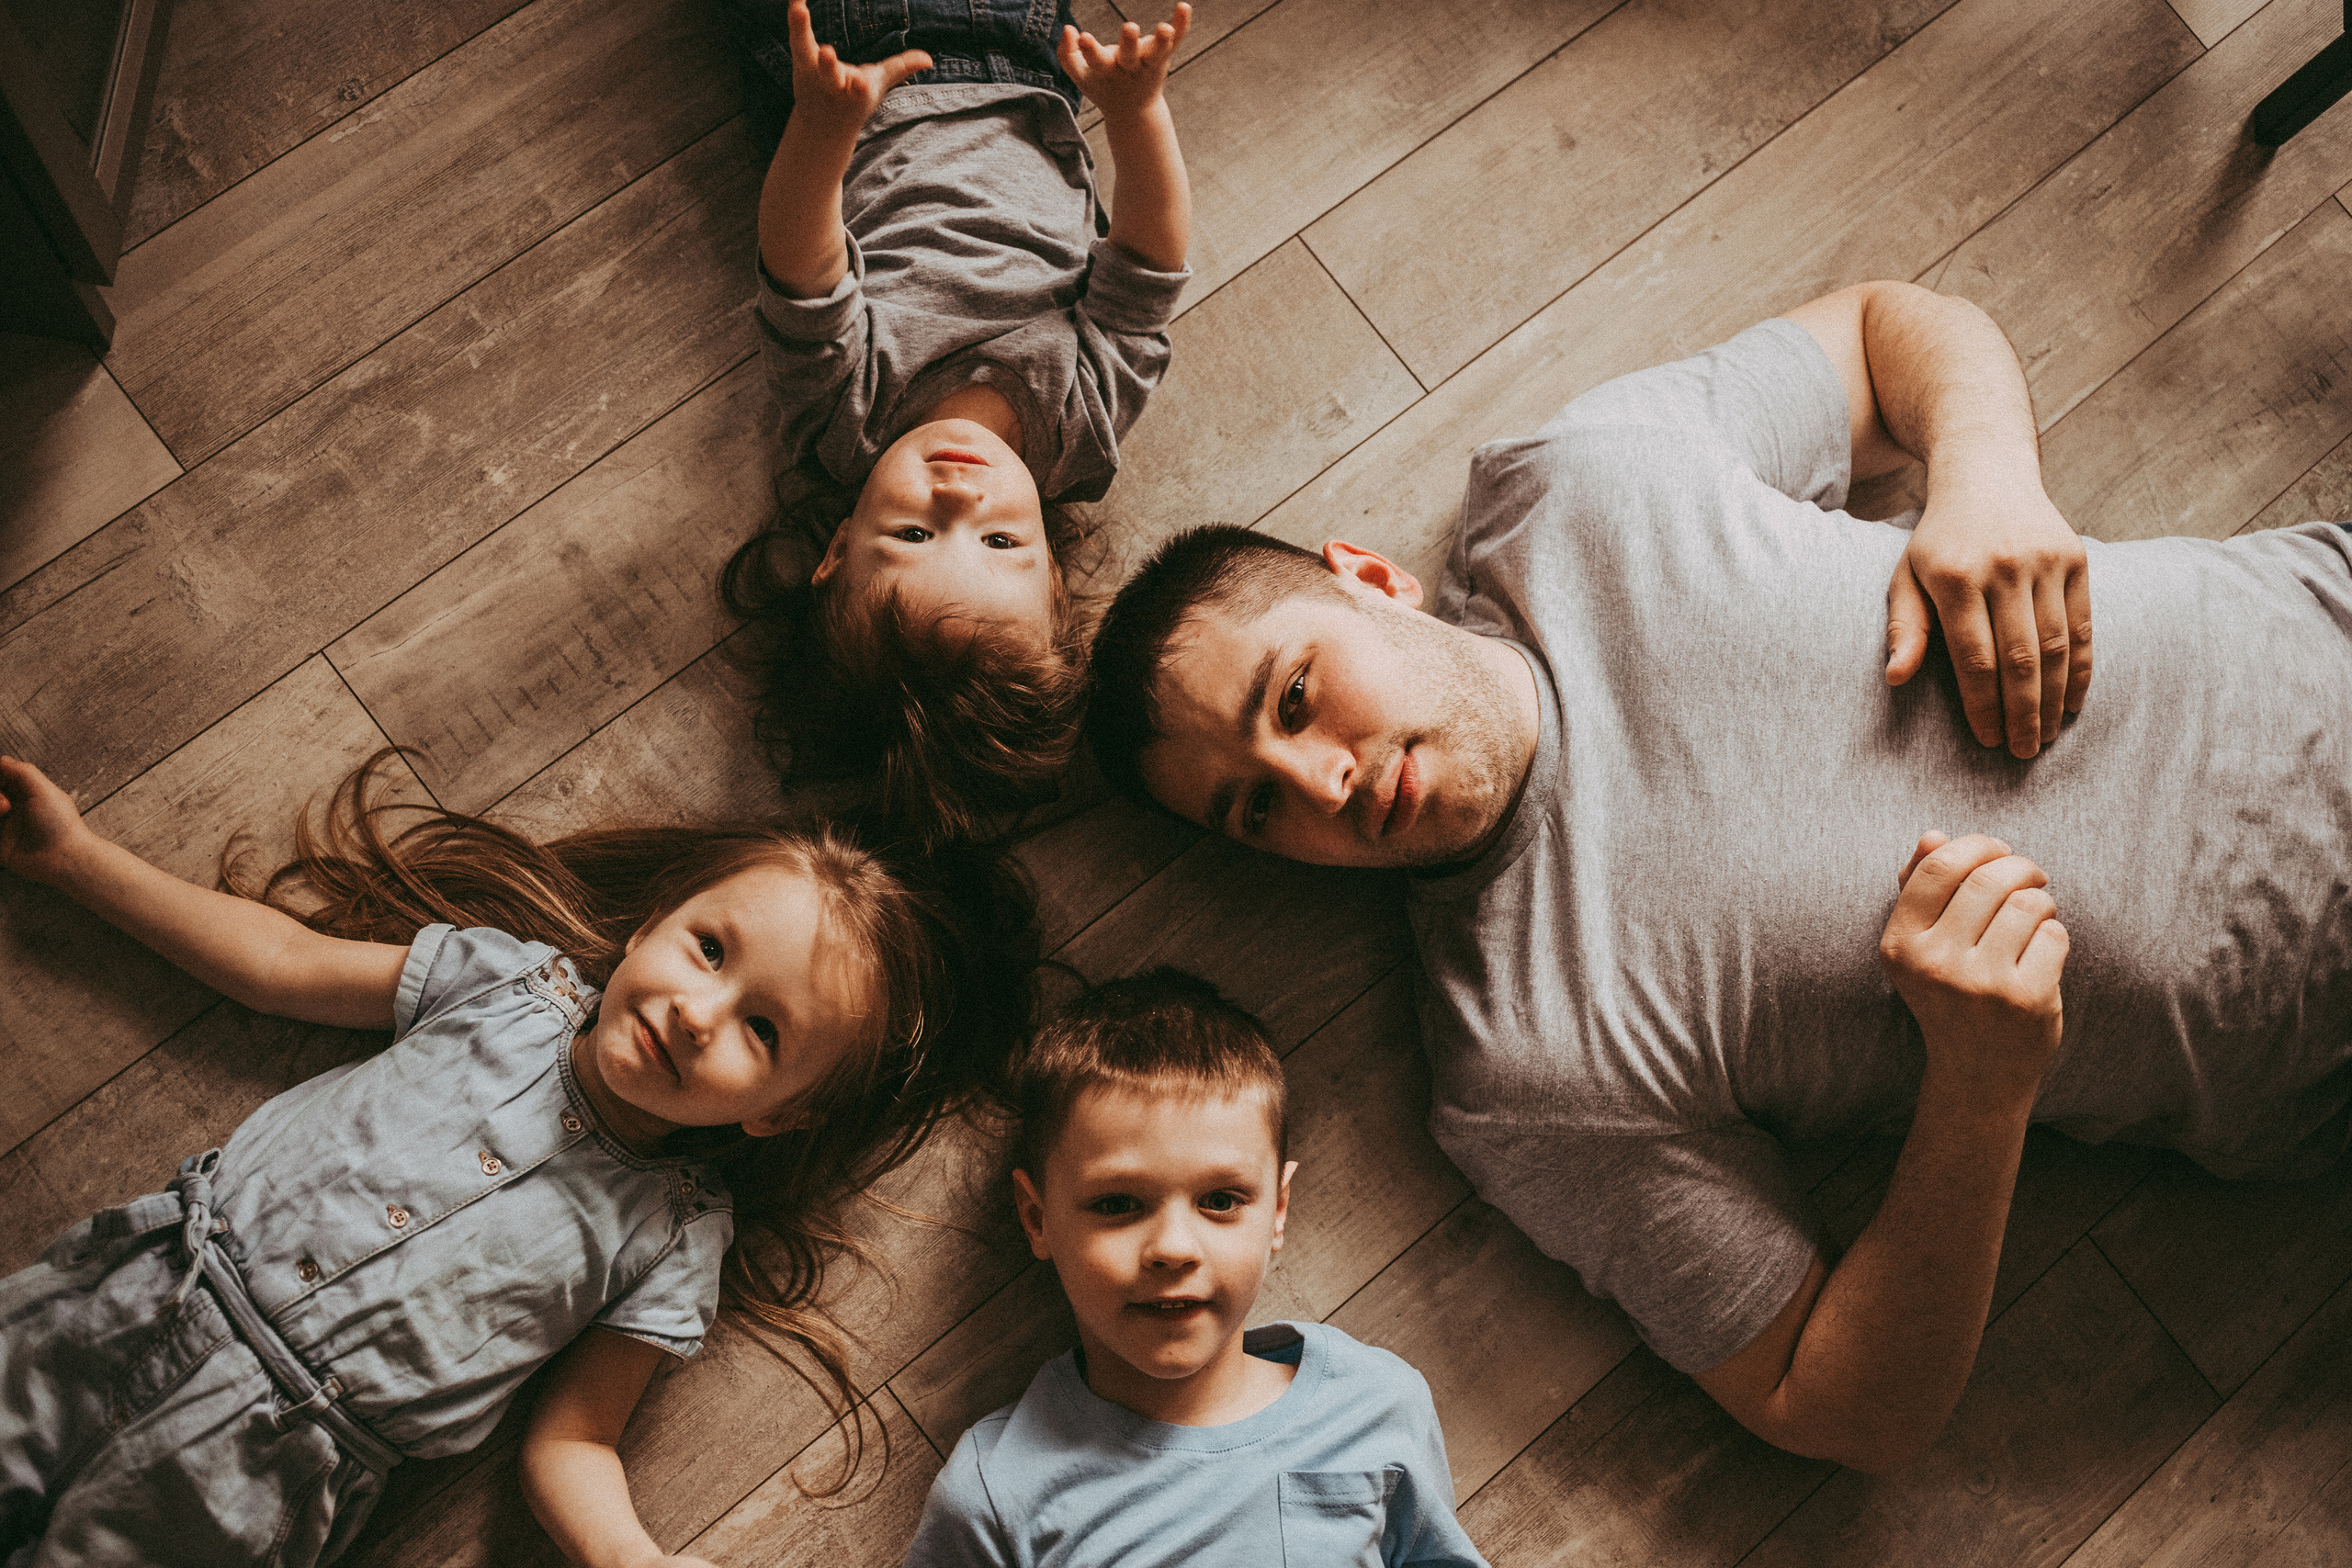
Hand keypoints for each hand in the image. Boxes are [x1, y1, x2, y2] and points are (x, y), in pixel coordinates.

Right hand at [0, 755, 99, 886]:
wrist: (64, 859)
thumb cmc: (59, 823)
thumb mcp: (44, 790)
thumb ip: (22, 772)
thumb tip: (1, 760)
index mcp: (26, 791)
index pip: (0, 775)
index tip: (1, 785)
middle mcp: (14, 806)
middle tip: (5, 806)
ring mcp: (6, 826)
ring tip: (4, 812)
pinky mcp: (0, 845)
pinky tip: (1, 830)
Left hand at [786, 0, 931, 133]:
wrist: (821, 122)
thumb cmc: (854, 99)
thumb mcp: (878, 85)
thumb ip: (900, 68)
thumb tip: (928, 58)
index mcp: (855, 94)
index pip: (859, 92)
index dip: (860, 87)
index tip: (861, 83)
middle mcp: (831, 85)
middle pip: (829, 76)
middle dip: (828, 66)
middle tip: (826, 52)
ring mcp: (812, 73)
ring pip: (806, 53)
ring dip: (801, 30)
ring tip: (799, 8)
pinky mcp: (799, 59)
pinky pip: (797, 35)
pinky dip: (796, 16)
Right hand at [1058, 3, 1190, 120]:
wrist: (1132, 112)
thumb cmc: (1102, 85)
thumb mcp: (1079, 74)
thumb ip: (1067, 54)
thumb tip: (1068, 29)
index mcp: (1105, 71)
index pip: (1095, 60)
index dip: (1089, 50)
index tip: (1083, 38)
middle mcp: (1128, 68)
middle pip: (1129, 56)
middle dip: (1129, 42)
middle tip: (1129, 27)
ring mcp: (1147, 64)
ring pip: (1156, 53)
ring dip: (1162, 40)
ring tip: (1166, 27)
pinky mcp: (1162, 59)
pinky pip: (1175, 42)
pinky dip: (1181, 25)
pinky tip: (1184, 7)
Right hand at [1879, 831, 2067, 1101]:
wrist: (1977, 1074)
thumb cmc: (1951, 996)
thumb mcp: (1921, 947)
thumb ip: (1919, 890)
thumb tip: (1932, 836)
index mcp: (1900, 945)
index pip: (1939, 866)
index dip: (1976, 845)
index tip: (1997, 851)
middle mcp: (1935, 964)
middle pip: (1989, 878)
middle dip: (2020, 867)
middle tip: (2031, 876)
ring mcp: (1981, 984)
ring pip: (2028, 903)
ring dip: (2041, 901)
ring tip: (2038, 914)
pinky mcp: (2025, 1000)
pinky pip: (2054, 934)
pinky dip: (2056, 934)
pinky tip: (2044, 951)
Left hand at [1886, 478, 2089, 759]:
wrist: (1986, 474)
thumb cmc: (1938, 541)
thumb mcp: (1906, 576)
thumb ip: (1905, 627)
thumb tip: (1896, 677)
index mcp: (1955, 577)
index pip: (1974, 658)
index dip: (1983, 705)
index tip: (1988, 739)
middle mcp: (2003, 567)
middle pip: (2020, 658)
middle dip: (2023, 712)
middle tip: (2023, 751)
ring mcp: (2044, 561)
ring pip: (2056, 645)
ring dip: (2055, 698)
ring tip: (2047, 735)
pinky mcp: (2076, 558)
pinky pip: (2082, 625)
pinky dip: (2080, 668)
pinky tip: (2073, 702)